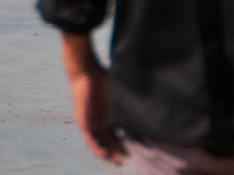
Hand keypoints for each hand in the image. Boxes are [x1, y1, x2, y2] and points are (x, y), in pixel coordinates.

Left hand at [61, 33, 126, 165]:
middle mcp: (100, 121)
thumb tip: (149, 100)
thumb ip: (129, 100)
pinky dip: (98, 149)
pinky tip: (105, 155)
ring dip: (108, 154)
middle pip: (109, 141)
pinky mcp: (84, 123)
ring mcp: (91, 123)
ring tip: (117, 161)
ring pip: (99, 143)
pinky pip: (90, 140)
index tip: (137, 147)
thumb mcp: (120, 92)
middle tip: (127, 160)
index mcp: (109, 114)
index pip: (117, 132)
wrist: (88, 72)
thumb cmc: (105, 76)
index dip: (125, 141)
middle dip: (118, 151)